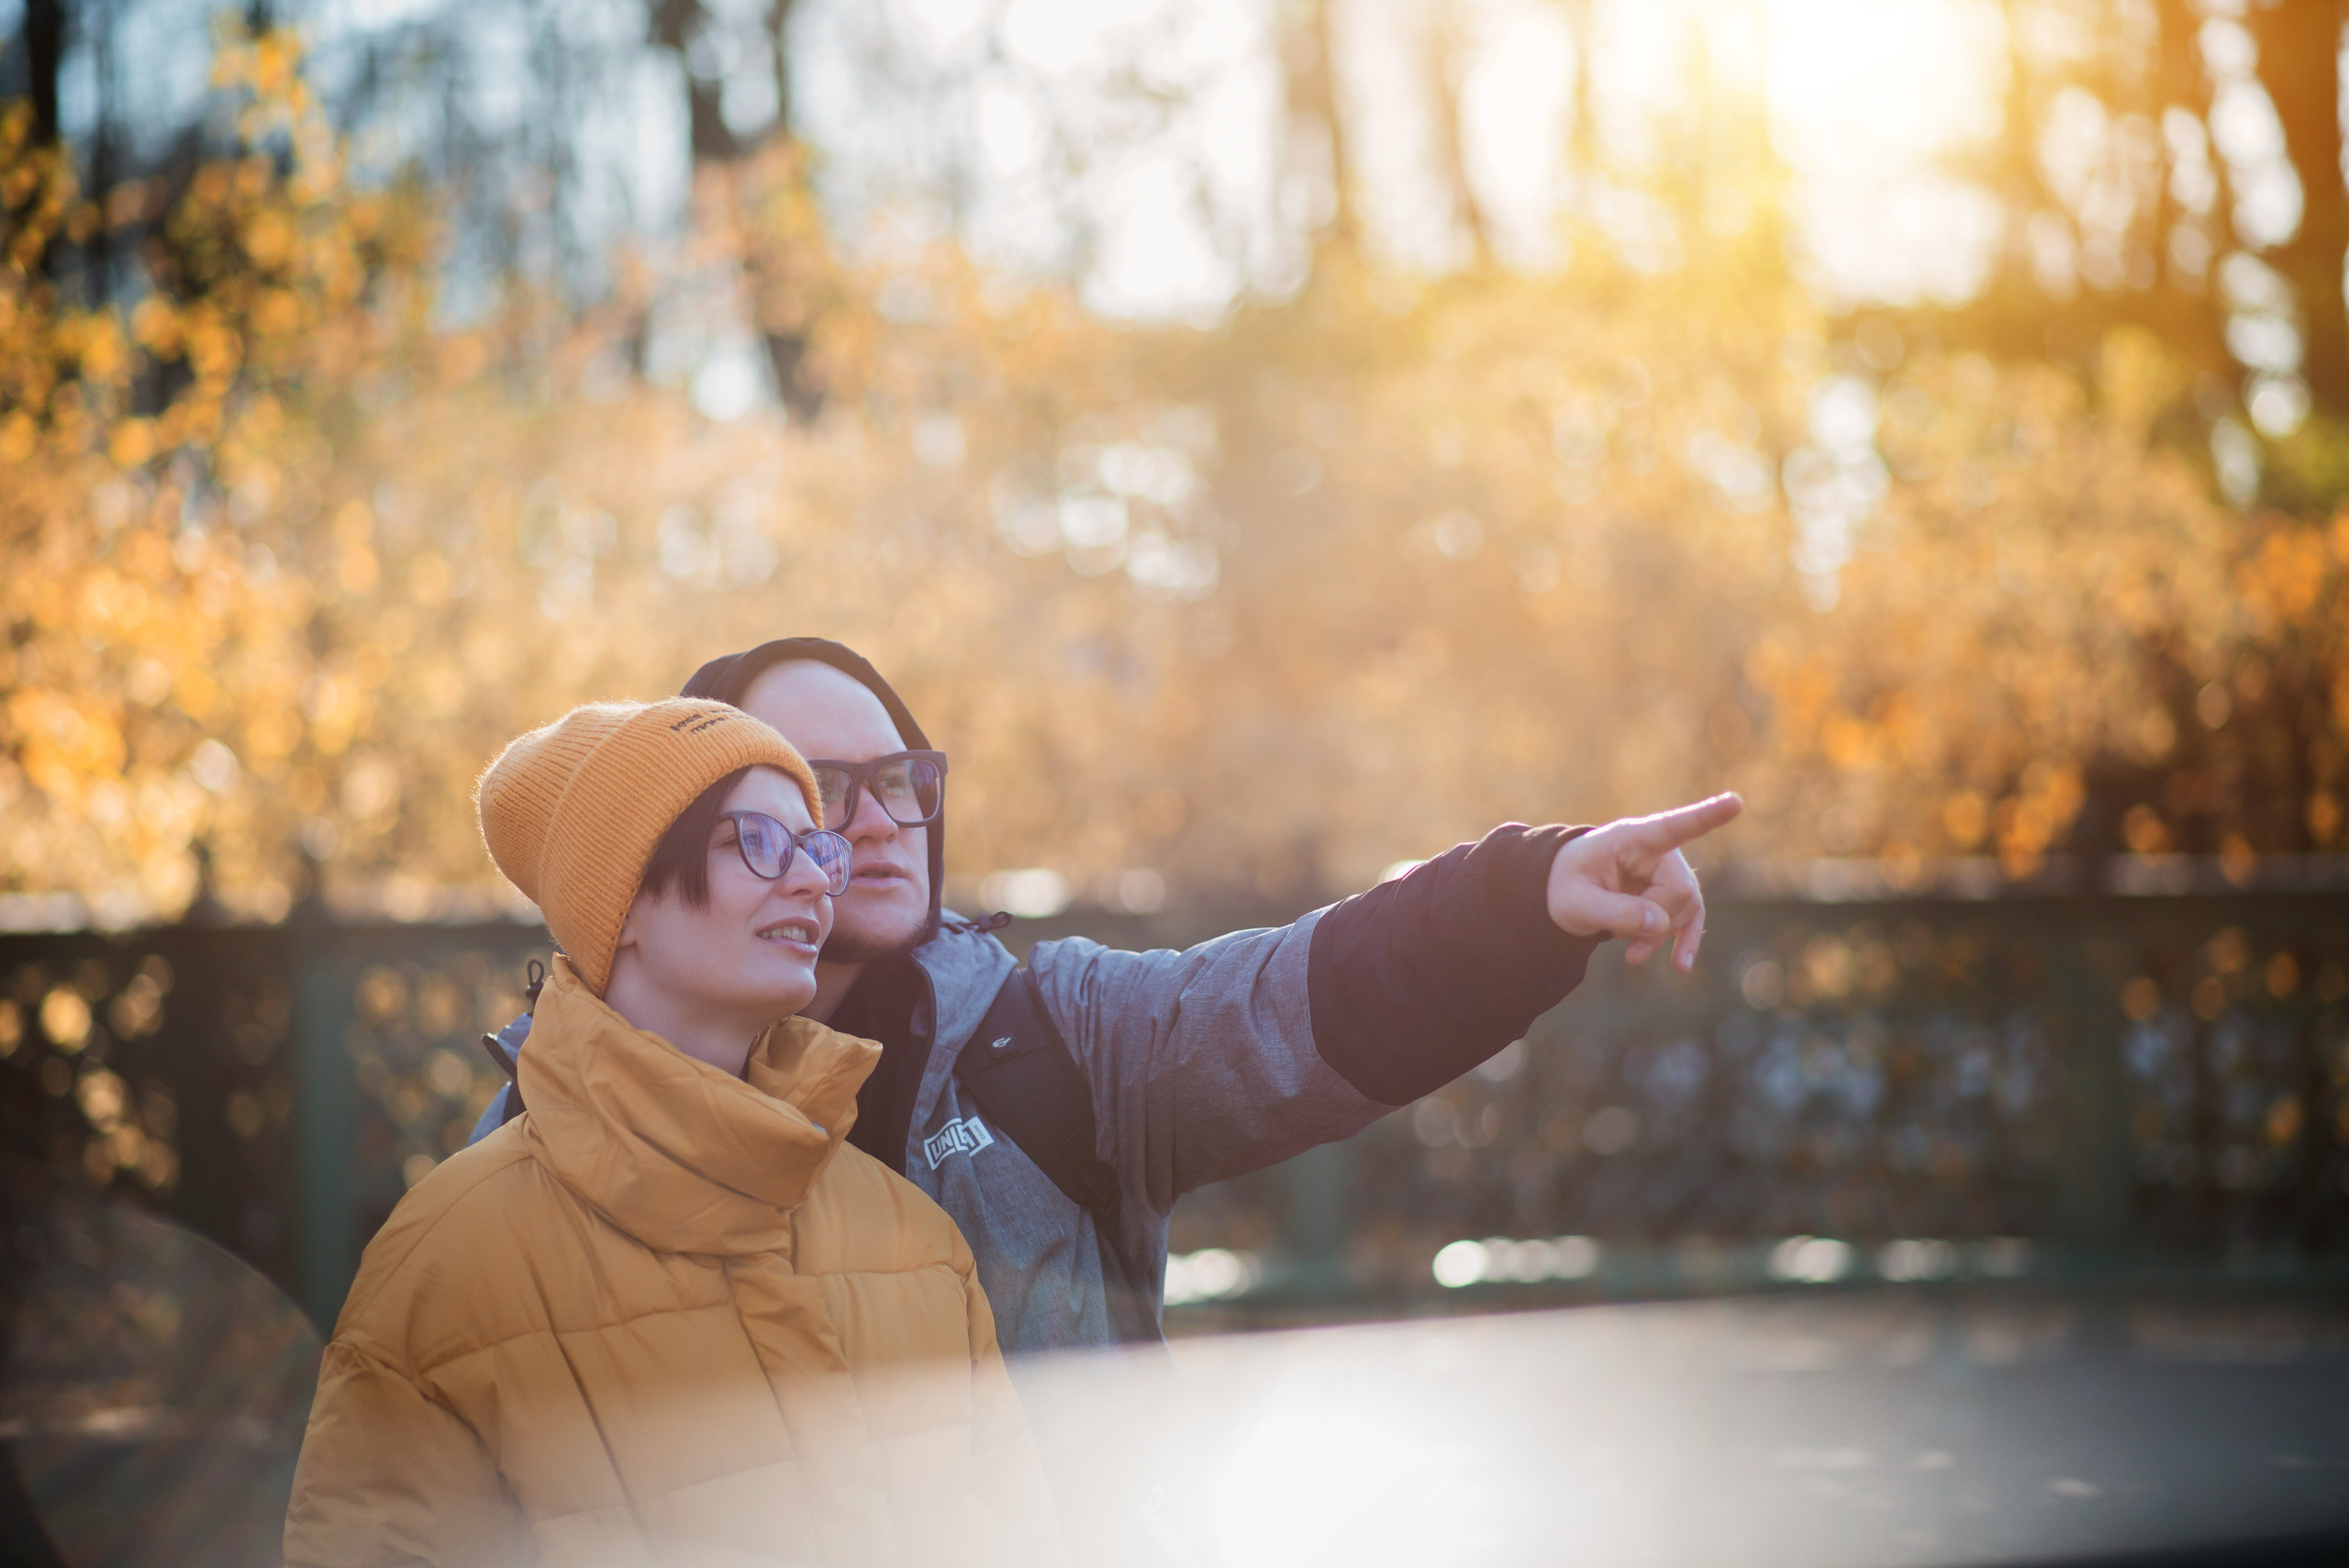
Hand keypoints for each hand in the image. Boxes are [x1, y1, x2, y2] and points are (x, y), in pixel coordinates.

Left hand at [1546, 793, 1742, 972]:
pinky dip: (1686, 942)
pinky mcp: (1674, 894)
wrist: (1566, 892)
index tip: (1735, 802)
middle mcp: (1659, 850)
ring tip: (1631, 954)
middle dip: (1654, 920)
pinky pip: (1692, 917)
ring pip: (1686, 908)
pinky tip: (1680, 966)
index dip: (1706, 815)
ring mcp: (1670, 871)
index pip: (1672, 826)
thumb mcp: (1575, 904)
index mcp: (1631, 838)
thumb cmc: (1566, 886)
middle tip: (1620, 936)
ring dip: (1660, 935)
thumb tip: (1661, 924)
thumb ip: (1615, 913)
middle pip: (1679, 890)